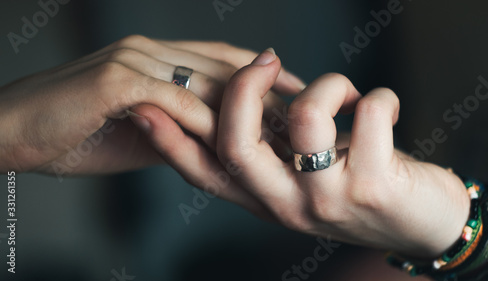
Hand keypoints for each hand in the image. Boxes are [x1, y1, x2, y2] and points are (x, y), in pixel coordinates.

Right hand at [0, 36, 303, 178]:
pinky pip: (175, 100)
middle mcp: (151, 49)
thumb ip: (181, 126)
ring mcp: (134, 60)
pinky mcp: (116, 81)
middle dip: (269, 92)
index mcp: (158, 56)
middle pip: (226, 67)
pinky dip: (206, 120)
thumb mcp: (142, 129)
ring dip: (248, 108)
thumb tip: (218, 139)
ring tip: (285, 131)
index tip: (300, 95)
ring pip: (206, 81)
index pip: (224, 59)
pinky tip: (235, 139)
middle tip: (308, 115)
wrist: (12, 131)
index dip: (265, 75)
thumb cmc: (77, 132)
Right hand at [143, 48, 469, 257]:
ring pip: (304, 120)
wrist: (423, 224)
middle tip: (266, 59)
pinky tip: (383, 109)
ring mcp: (328, 200)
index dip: (170, 142)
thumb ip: (276, 149)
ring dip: (329, 85)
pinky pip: (370, 112)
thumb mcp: (307, 176)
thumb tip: (253, 98)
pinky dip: (379, 95)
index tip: (145, 108)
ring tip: (347, 93)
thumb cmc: (362, 187)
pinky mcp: (375, 188)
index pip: (205, 172)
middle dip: (243, 89)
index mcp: (266, 198)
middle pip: (237, 146)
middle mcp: (287, 205)